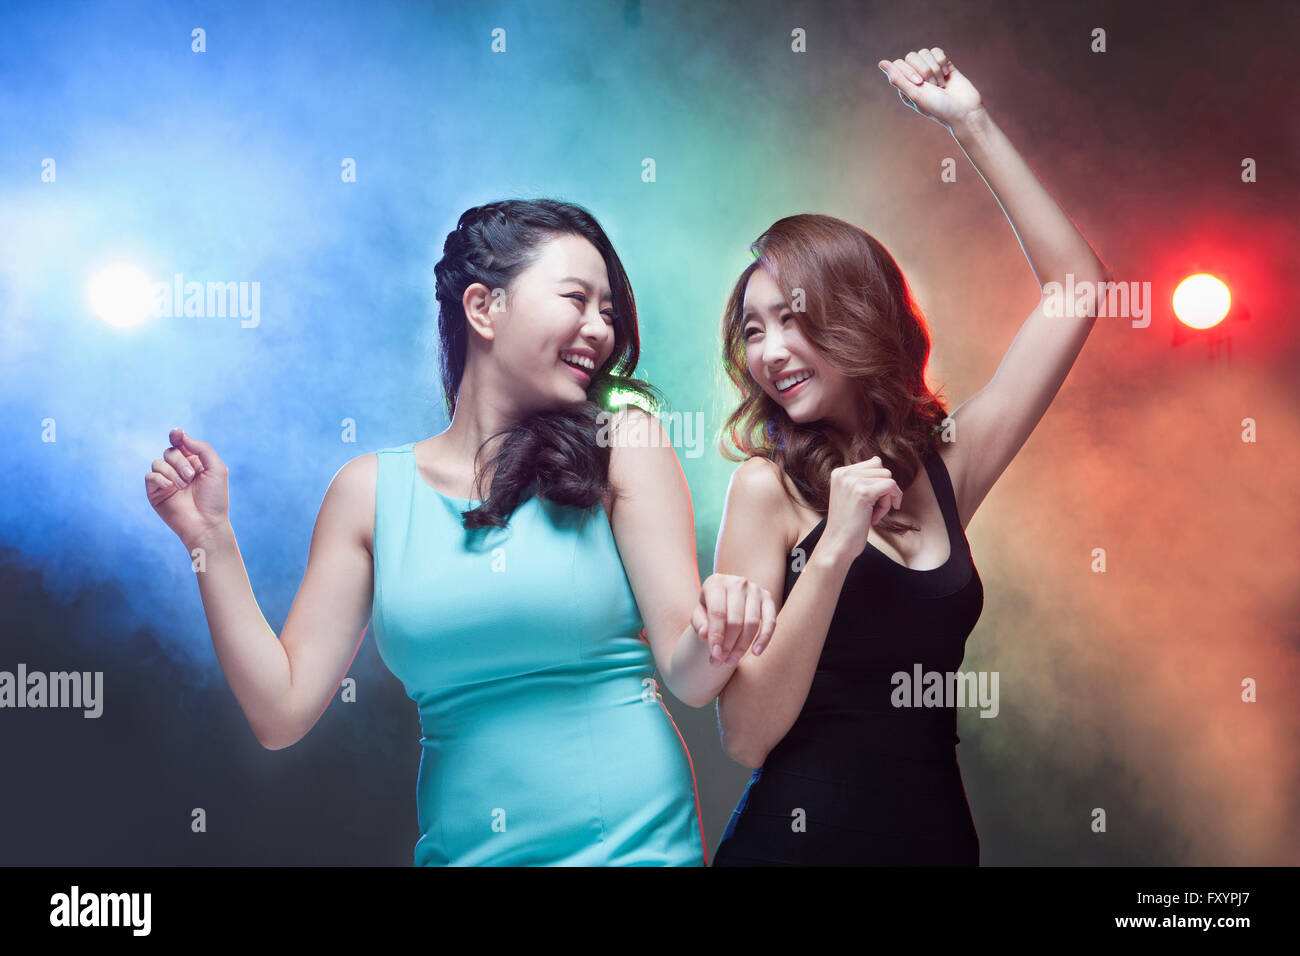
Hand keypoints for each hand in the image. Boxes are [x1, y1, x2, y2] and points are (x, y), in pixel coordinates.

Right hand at [145, 427, 229, 547]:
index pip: (181, 443)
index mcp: (194, 462)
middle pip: (170, 451)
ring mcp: (166, 480)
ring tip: (183, 486)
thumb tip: (182, 435)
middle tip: (191, 477)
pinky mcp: (155, 492)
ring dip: (172, 472)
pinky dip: (160, 478)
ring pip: (158, 462)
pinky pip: (150, 476)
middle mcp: (179, 469)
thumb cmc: (214, 498)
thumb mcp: (216, 468)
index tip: (176, 433)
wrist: (206, 523)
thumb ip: (202, 448)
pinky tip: (171, 487)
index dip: (177, 436)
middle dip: (180, 461)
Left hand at [690, 574, 776, 665]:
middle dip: (728, 645)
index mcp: (716, 583)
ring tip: (731, 661)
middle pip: (735, 620)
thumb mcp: (698, 615)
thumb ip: (699, 623)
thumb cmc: (709, 609)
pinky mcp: (768, 598)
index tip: (714, 655)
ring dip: (742, 646)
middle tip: (720, 662)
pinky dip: (764, 638)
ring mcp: (755, 589)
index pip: (717, 612)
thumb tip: (704, 635)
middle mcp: (737, 583)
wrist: (725, 599)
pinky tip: (756, 652)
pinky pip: (770, 622)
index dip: (716, 636)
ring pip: (752, 623)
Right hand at [819, 456, 902, 564]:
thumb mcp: (850, 495)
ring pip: (888, 477)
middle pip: (882, 469)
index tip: (871, 502)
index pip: (873, 464)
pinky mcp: (863, 492)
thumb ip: (861, 478)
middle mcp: (844, 473)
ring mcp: (852, 482)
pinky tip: (876, 517)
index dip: (878, 483)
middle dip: (884, 490)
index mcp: (839, 472)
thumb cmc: (847, 524)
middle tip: (873, 510)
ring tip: (873, 514)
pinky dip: (889, 503)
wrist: (838, 544)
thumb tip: (877, 459)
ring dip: (886, 498)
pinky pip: (890, 486)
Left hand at [877, 47, 981, 127]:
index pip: (899, 64)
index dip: (909, 71)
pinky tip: (947, 74)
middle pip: (911, 56)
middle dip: (924, 69)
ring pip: (924, 52)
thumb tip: (881, 62)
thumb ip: (898, 78)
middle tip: (933, 86)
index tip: (920, 83)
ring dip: (934, 68)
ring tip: (941, 84)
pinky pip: (937, 51)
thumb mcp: (915, 94)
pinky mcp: (943, 64)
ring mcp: (930, 69)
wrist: (964, 110)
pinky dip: (942, 61)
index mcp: (905, 86)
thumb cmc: (938, 107)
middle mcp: (916, 76)